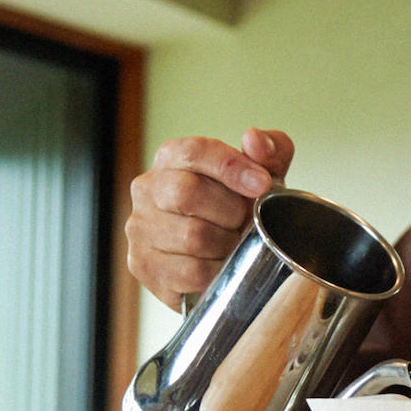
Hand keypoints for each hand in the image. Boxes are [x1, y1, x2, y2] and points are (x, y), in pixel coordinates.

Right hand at [126, 127, 294, 310]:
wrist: (221, 257)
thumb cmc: (238, 208)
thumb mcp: (263, 175)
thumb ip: (270, 150)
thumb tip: (254, 139)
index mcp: (172, 157)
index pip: (195, 152)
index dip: (232, 167)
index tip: (262, 185)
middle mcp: (147, 188)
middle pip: (188, 193)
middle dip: (231, 212)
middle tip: (247, 222)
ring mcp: (140, 228)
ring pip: (192, 236)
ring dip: (226, 245)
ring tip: (235, 245)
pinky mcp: (143, 265)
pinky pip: (189, 271)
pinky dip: (216, 271)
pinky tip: (222, 266)